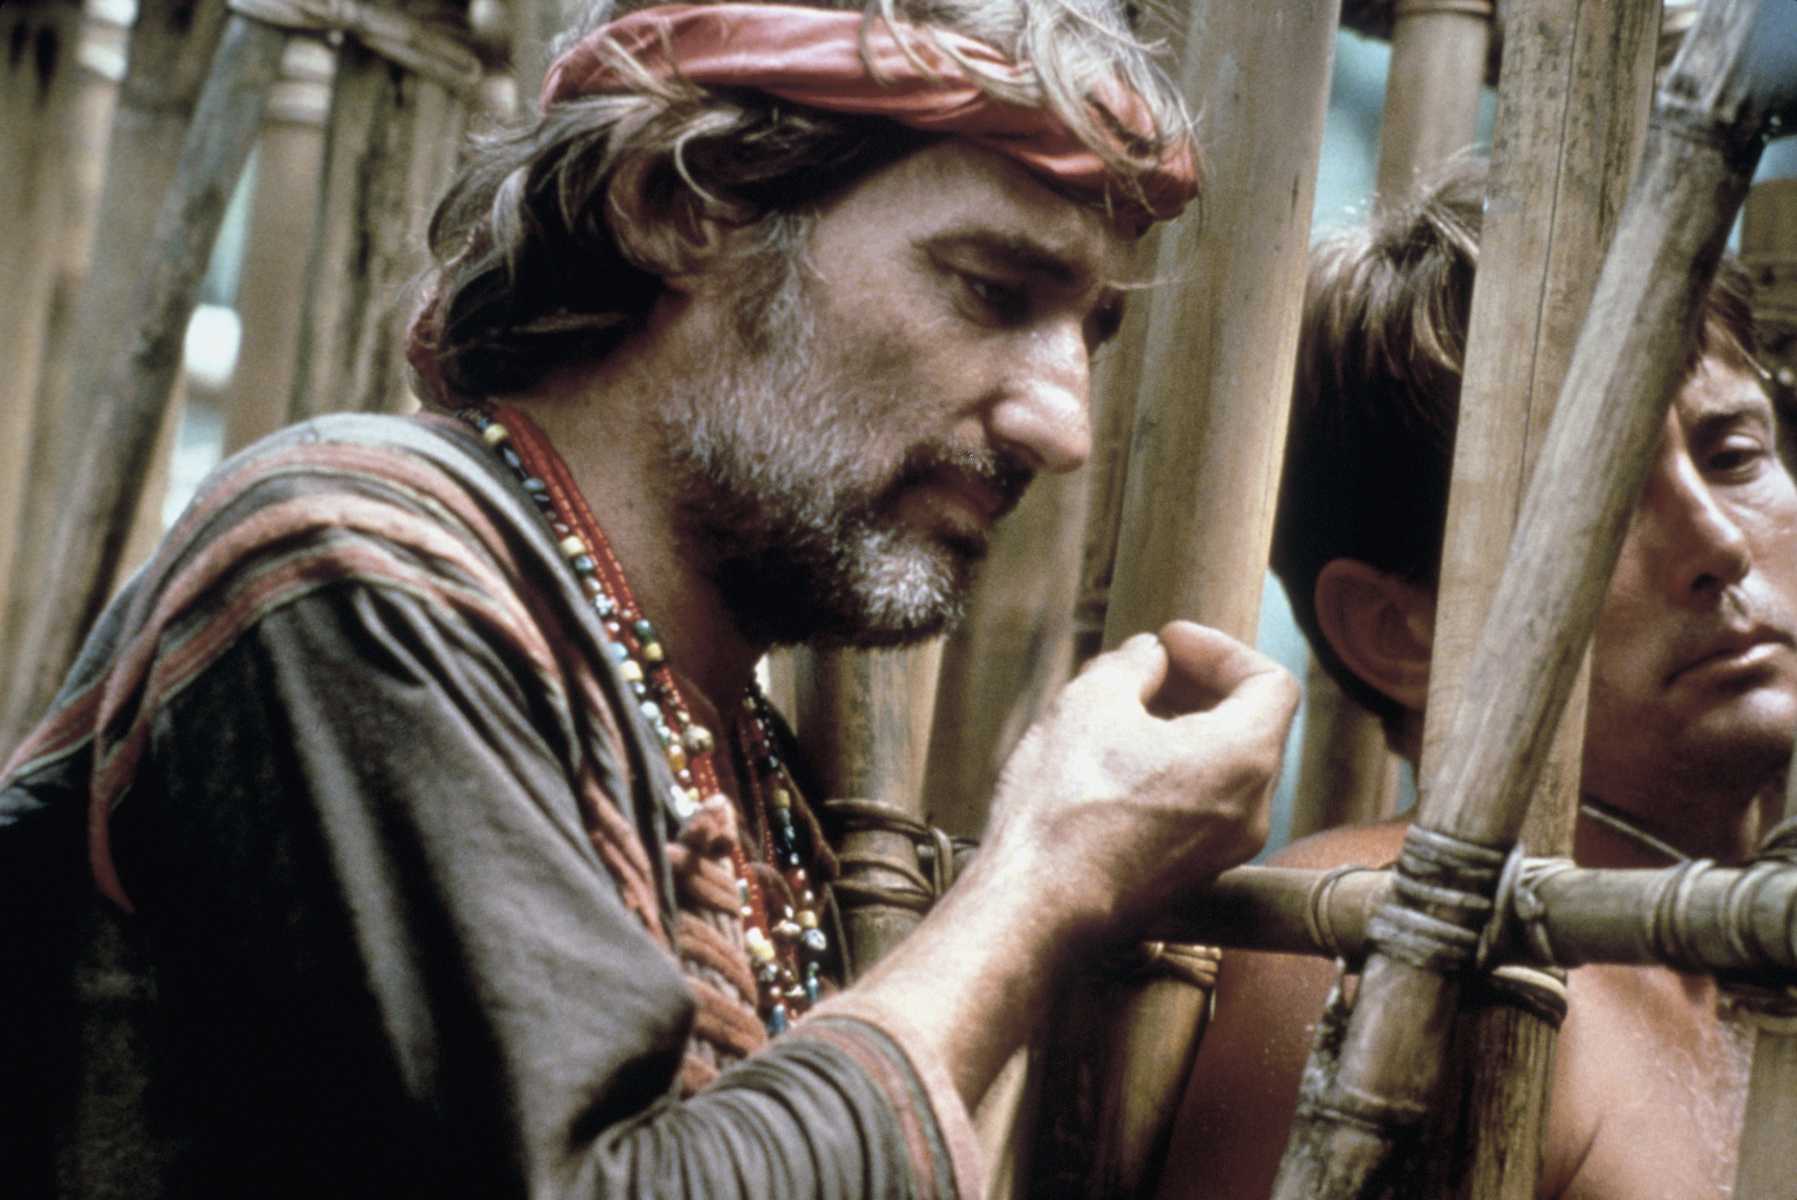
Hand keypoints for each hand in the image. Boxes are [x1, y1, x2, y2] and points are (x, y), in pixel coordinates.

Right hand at [980, 620, 1297, 947]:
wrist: (1036, 909)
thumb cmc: (1064, 806)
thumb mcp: (1091, 701)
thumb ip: (1132, 663)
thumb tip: (1147, 658)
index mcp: (1244, 759)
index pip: (1270, 682)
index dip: (1220, 650)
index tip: (1167, 643)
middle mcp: (1252, 810)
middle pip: (1250, 724)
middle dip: (1198, 686)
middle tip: (1142, 670)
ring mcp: (1224, 850)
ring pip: (1223, 768)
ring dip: (1181, 728)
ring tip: (1117, 713)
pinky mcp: (1191, 874)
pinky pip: (1200, 805)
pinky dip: (1171, 771)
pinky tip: (1111, 764)